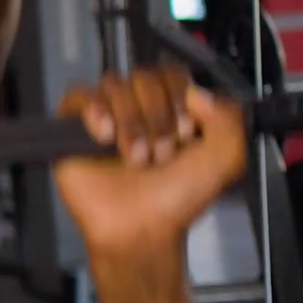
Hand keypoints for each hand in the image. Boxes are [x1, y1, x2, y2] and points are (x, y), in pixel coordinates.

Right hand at [52, 64, 248, 259]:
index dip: (180, 97)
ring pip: (114, 85)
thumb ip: (229, 117)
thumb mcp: (226, 158)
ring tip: (137, 159)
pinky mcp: (74, 129)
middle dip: (158, 116)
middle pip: (145, 77)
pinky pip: (78, 95)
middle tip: (162, 154)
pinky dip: (94, 110)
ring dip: (131, 122)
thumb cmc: (180, 197)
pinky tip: (104, 136)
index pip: (174, 74)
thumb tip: (197, 92)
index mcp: (176, 110)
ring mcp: (108, 116)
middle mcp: (142, 109)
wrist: (141, 228)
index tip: (186, 132)